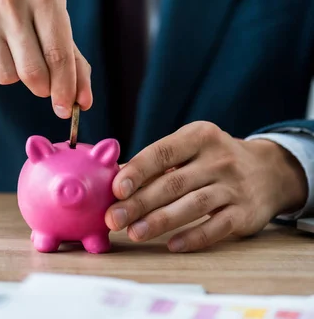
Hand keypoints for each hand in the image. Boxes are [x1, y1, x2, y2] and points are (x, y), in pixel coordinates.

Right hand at [0, 0, 91, 116]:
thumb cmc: (21, 5)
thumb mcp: (51, 18)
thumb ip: (72, 60)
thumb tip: (84, 102)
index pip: (59, 53)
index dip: (65, 87)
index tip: (66, 109)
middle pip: (33, 72)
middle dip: (41, 87)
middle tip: (39, 83)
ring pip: (5, 77)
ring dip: (10, 74)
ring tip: (7, 49)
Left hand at [106, 122, 307, 251]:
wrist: (268, 170)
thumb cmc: (213, 159)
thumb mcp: (191, 147)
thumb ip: (159, 162)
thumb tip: (115, 179)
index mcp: (199, 136)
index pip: (163, 152)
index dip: (138, 171)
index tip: (116, 189)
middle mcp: (218, 158)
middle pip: (174, 182)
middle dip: (140, 202)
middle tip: (114, 218)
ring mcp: (233, 186)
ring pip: (193, 205)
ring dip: (160, 221)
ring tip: (134, 233)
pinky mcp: (245, 213)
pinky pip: (217, 227)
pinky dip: (193, 237)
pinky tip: (172, 245)